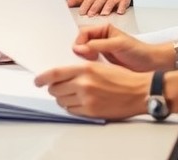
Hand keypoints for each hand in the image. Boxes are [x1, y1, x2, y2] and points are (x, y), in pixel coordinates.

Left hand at [34, 63, 150, 119]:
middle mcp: (83, 83)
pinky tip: (78, 103)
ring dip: (62, 99)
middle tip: (57, 89)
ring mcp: (87, 98)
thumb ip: (81, 69)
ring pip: (62, 101)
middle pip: (55, 89)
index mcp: (85, 68)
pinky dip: (71, 107)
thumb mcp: (100, 65)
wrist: (140, 91)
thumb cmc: (123, 78)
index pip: (55, 73)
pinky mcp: (91, 111)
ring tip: (70, 96)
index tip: (37, 81)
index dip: (42, 78)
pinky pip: (72, 111)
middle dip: (54, 90)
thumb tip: (64, 75)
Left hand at [67, 0, 132, 15]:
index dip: (85, 6)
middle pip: (98, 1)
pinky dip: (122, 7)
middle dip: (94, 7)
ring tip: (104, 13)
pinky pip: (123, 3)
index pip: (88, 0)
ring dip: (107, 7)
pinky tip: (119, 12)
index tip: (81, 12)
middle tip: (91, 14)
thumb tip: (66, 4)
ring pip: (110, 2)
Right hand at [70, 24, 163, 70]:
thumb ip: (97, 45)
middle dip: (77, 51)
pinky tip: (88, 72)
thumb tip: (78, 48)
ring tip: (83, 67)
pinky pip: (89, 63)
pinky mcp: (102, 63)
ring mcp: (100, 51)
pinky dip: (87, 67)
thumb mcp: (118, 45)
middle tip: (77, 61)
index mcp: (103, 30)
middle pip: (81, 42)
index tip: (77, 52)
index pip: (83, 32)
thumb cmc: (138, 51)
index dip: (78, 41)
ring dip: (81, 60)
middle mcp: (99, 39)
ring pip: (84, 53)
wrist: (151, 64)